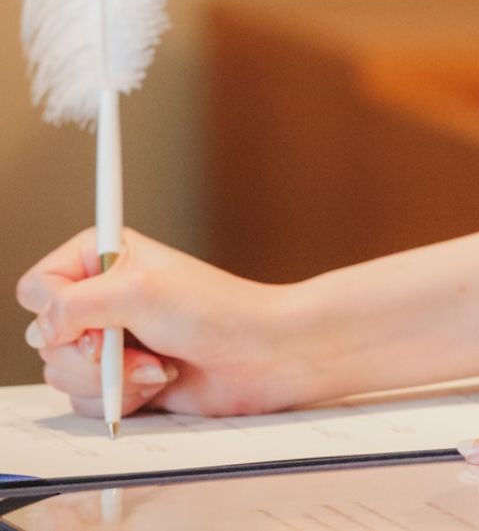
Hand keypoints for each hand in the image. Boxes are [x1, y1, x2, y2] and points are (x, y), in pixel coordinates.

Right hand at [17, 228, 295, 420]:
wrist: (259, 355)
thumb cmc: (214, 310)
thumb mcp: (140, 292)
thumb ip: (77, 305)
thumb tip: (43, 327)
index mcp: (101, 257)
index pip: (38, 286)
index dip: (55, 310)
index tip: (92, 319)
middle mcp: (101, 297)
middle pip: (44, 339)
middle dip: (88, 355)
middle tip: (127, 346)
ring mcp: (111, 341)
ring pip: (63, 375)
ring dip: (110, 379)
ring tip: (154, 363)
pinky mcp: (122, 378)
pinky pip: (88, 402)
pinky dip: (121, 398)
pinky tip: (158, 381)